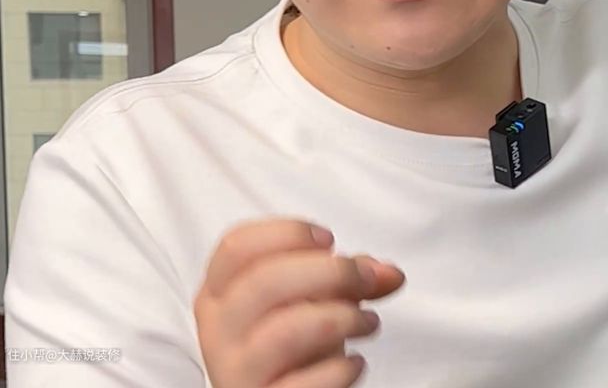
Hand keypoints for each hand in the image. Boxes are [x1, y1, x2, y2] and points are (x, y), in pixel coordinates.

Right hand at [194, 217, 405, 386]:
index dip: (287, 233)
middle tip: (366, 278)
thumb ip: (350, 274)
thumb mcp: (316, 295)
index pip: (236, 246)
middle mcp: (218, 332)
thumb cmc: (298, 338)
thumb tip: (390, 274)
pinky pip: (303, 384)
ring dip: (342, 318)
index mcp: (219, 293)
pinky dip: (342, 369)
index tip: (329, 240)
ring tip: (368, 321)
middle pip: (264, 281)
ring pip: (285, 331)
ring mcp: (236, 373)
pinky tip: (355, 363)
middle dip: (330, 272)